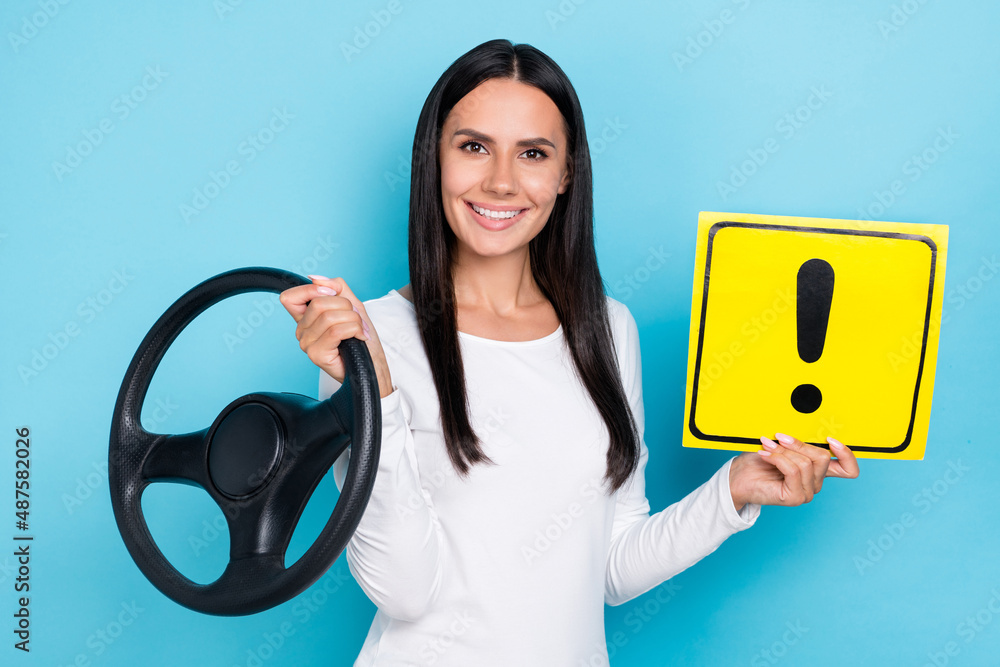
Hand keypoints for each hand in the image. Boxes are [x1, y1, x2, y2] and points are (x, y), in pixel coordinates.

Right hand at [279, 275, 393, 398]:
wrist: (373, 366)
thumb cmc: (362, 339)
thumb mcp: (352, 306)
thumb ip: (336, 288)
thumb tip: (315, 278)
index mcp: (306, 319)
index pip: (289, 297)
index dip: (310, 290)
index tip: (332, 294)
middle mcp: (302, 331)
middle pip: (318, 303)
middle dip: (345, 306)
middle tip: (355, 320)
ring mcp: (307, 344)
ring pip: (329, 316)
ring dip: (353, 320)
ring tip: (359, 330)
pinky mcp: (316, 354)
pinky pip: (336, 331)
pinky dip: (354, 329)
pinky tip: (359, 337)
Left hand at [728, 434, 859, 511]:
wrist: (737, 477)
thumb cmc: (758, 461)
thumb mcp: (784, 446)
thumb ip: (800, 444)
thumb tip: (810, 431)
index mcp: (817, 471)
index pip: (848, 469)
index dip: (846, 454)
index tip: (831, 439)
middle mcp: (815, 483)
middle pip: (821, 457)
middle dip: (798, 444)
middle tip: (778, 437)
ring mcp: (806, 493)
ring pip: (805, 463)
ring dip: (783, 450)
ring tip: (767, 446)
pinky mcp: (794, 498)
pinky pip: (792, 470)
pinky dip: (777, 458)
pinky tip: (764, 454)